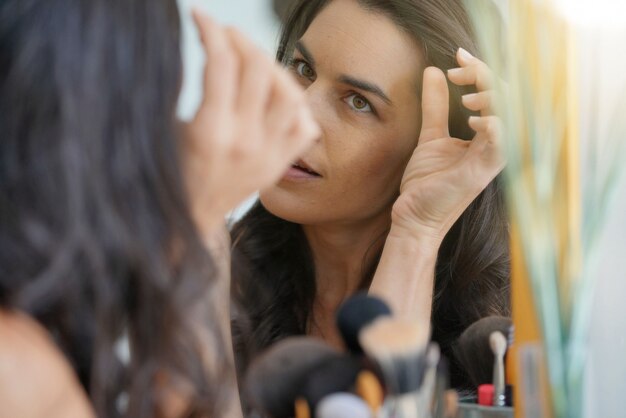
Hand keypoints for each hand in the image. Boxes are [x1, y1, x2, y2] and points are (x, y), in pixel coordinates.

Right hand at [183, 10, 319, 235]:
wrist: (190, 219)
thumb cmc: (171, 171)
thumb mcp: (167, 129)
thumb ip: (191, 90)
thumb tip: (210, 50)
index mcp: (210, 132)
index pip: (221, 62)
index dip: (211, 29)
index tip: (200, 18)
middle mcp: (246, 141)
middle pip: (259, 69)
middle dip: (240, 39)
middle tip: (226, 34)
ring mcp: (269, 154)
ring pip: (290, 93)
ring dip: (272, 68)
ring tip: (252, 62)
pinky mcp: (280, 164)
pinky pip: (305, 125)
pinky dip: (295, 105)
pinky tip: (274, 97)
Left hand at [391, 48, 504, 244]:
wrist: (414, 216)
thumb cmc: (426, 183)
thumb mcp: (431, 135)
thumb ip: (435, 105)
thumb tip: (433, 72)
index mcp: (488, 136)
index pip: (497, 94)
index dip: (480, 70)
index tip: (457, 56)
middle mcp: (495, 145)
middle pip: (508, 99)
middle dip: (486, 76)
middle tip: (458, 67)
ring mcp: (491, 160)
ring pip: (510, 117)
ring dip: (493, 99)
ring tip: (467, 97)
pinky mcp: (482, 173)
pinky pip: (500, 146)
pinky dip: (493, 127)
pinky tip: (475, 119)